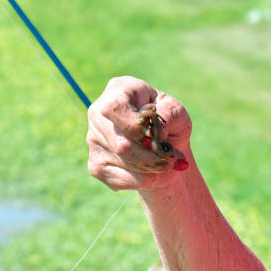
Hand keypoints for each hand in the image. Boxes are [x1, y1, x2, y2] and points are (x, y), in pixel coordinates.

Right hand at [87, 76, 191, 191]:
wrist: (164, 150)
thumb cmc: (169, 123)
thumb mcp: (177, 113)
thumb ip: (170, 115)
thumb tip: (159, 132)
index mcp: (119, 90)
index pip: (114, 107)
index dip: (134, 125)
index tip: (156, 134)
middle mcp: (98, 113)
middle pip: (120, 142)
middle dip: (151, 155)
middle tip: (171, 158)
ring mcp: (93, 139)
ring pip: (123, 161)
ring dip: (151, 167)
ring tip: (166, 162)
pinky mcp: (95, 165)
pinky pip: (118, 178)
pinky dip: (141, 180)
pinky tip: (150, 172)